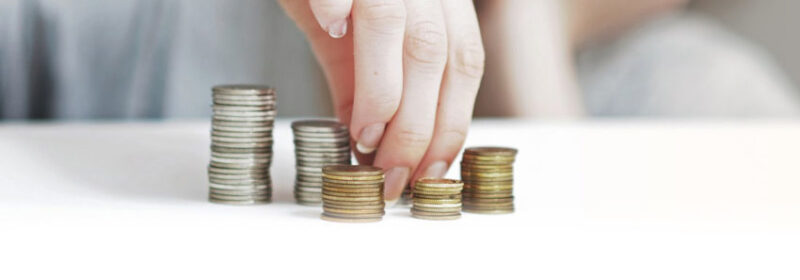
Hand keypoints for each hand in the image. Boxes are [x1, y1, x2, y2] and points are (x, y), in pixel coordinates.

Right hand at [279, 0, 484, 203]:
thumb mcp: (348, 32)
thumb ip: (359, 81)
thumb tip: (366, 141)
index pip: (463, 65)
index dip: (451, 122)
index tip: (429, 173)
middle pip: (437, 58)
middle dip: (419, 129)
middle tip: (391, 176)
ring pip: (403, 30)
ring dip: (384, 96)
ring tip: (363, 139)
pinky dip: (337, 8)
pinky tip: (328, 33)